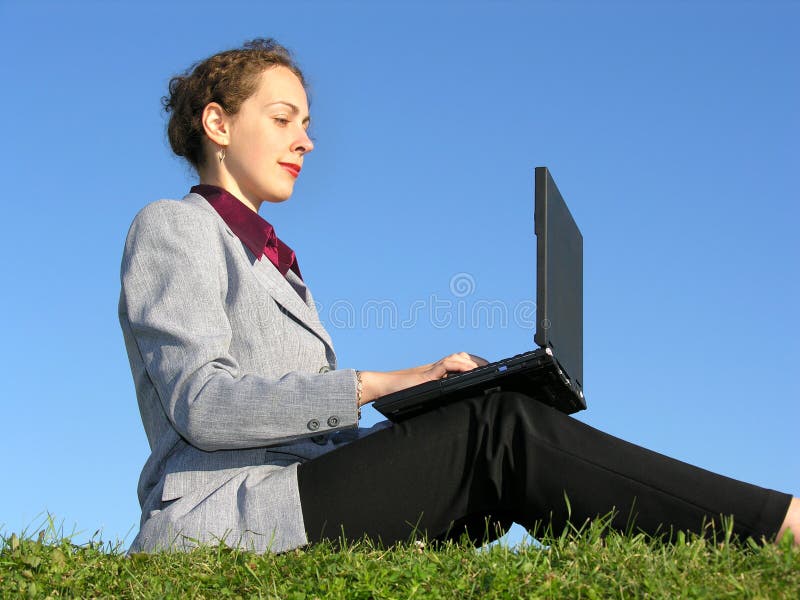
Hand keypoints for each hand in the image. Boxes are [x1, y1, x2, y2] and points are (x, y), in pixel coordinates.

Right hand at [358, 352, 488, 405]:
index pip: (460, 362)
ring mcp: (432, 369)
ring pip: (457, 357)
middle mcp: (437, 368)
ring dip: (472, 361)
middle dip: (478, 360)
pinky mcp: (427, 374)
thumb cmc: (402, 393)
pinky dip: (460, 365)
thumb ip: (437, 393)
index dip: (474, 363)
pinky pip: (446, 364)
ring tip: (485, 368)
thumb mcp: (425, 393)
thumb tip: (454, 405)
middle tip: (492, 367)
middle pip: (462, 356)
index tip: (488, 368)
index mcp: (438, 373)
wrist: (384, 387)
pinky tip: (470, 369)